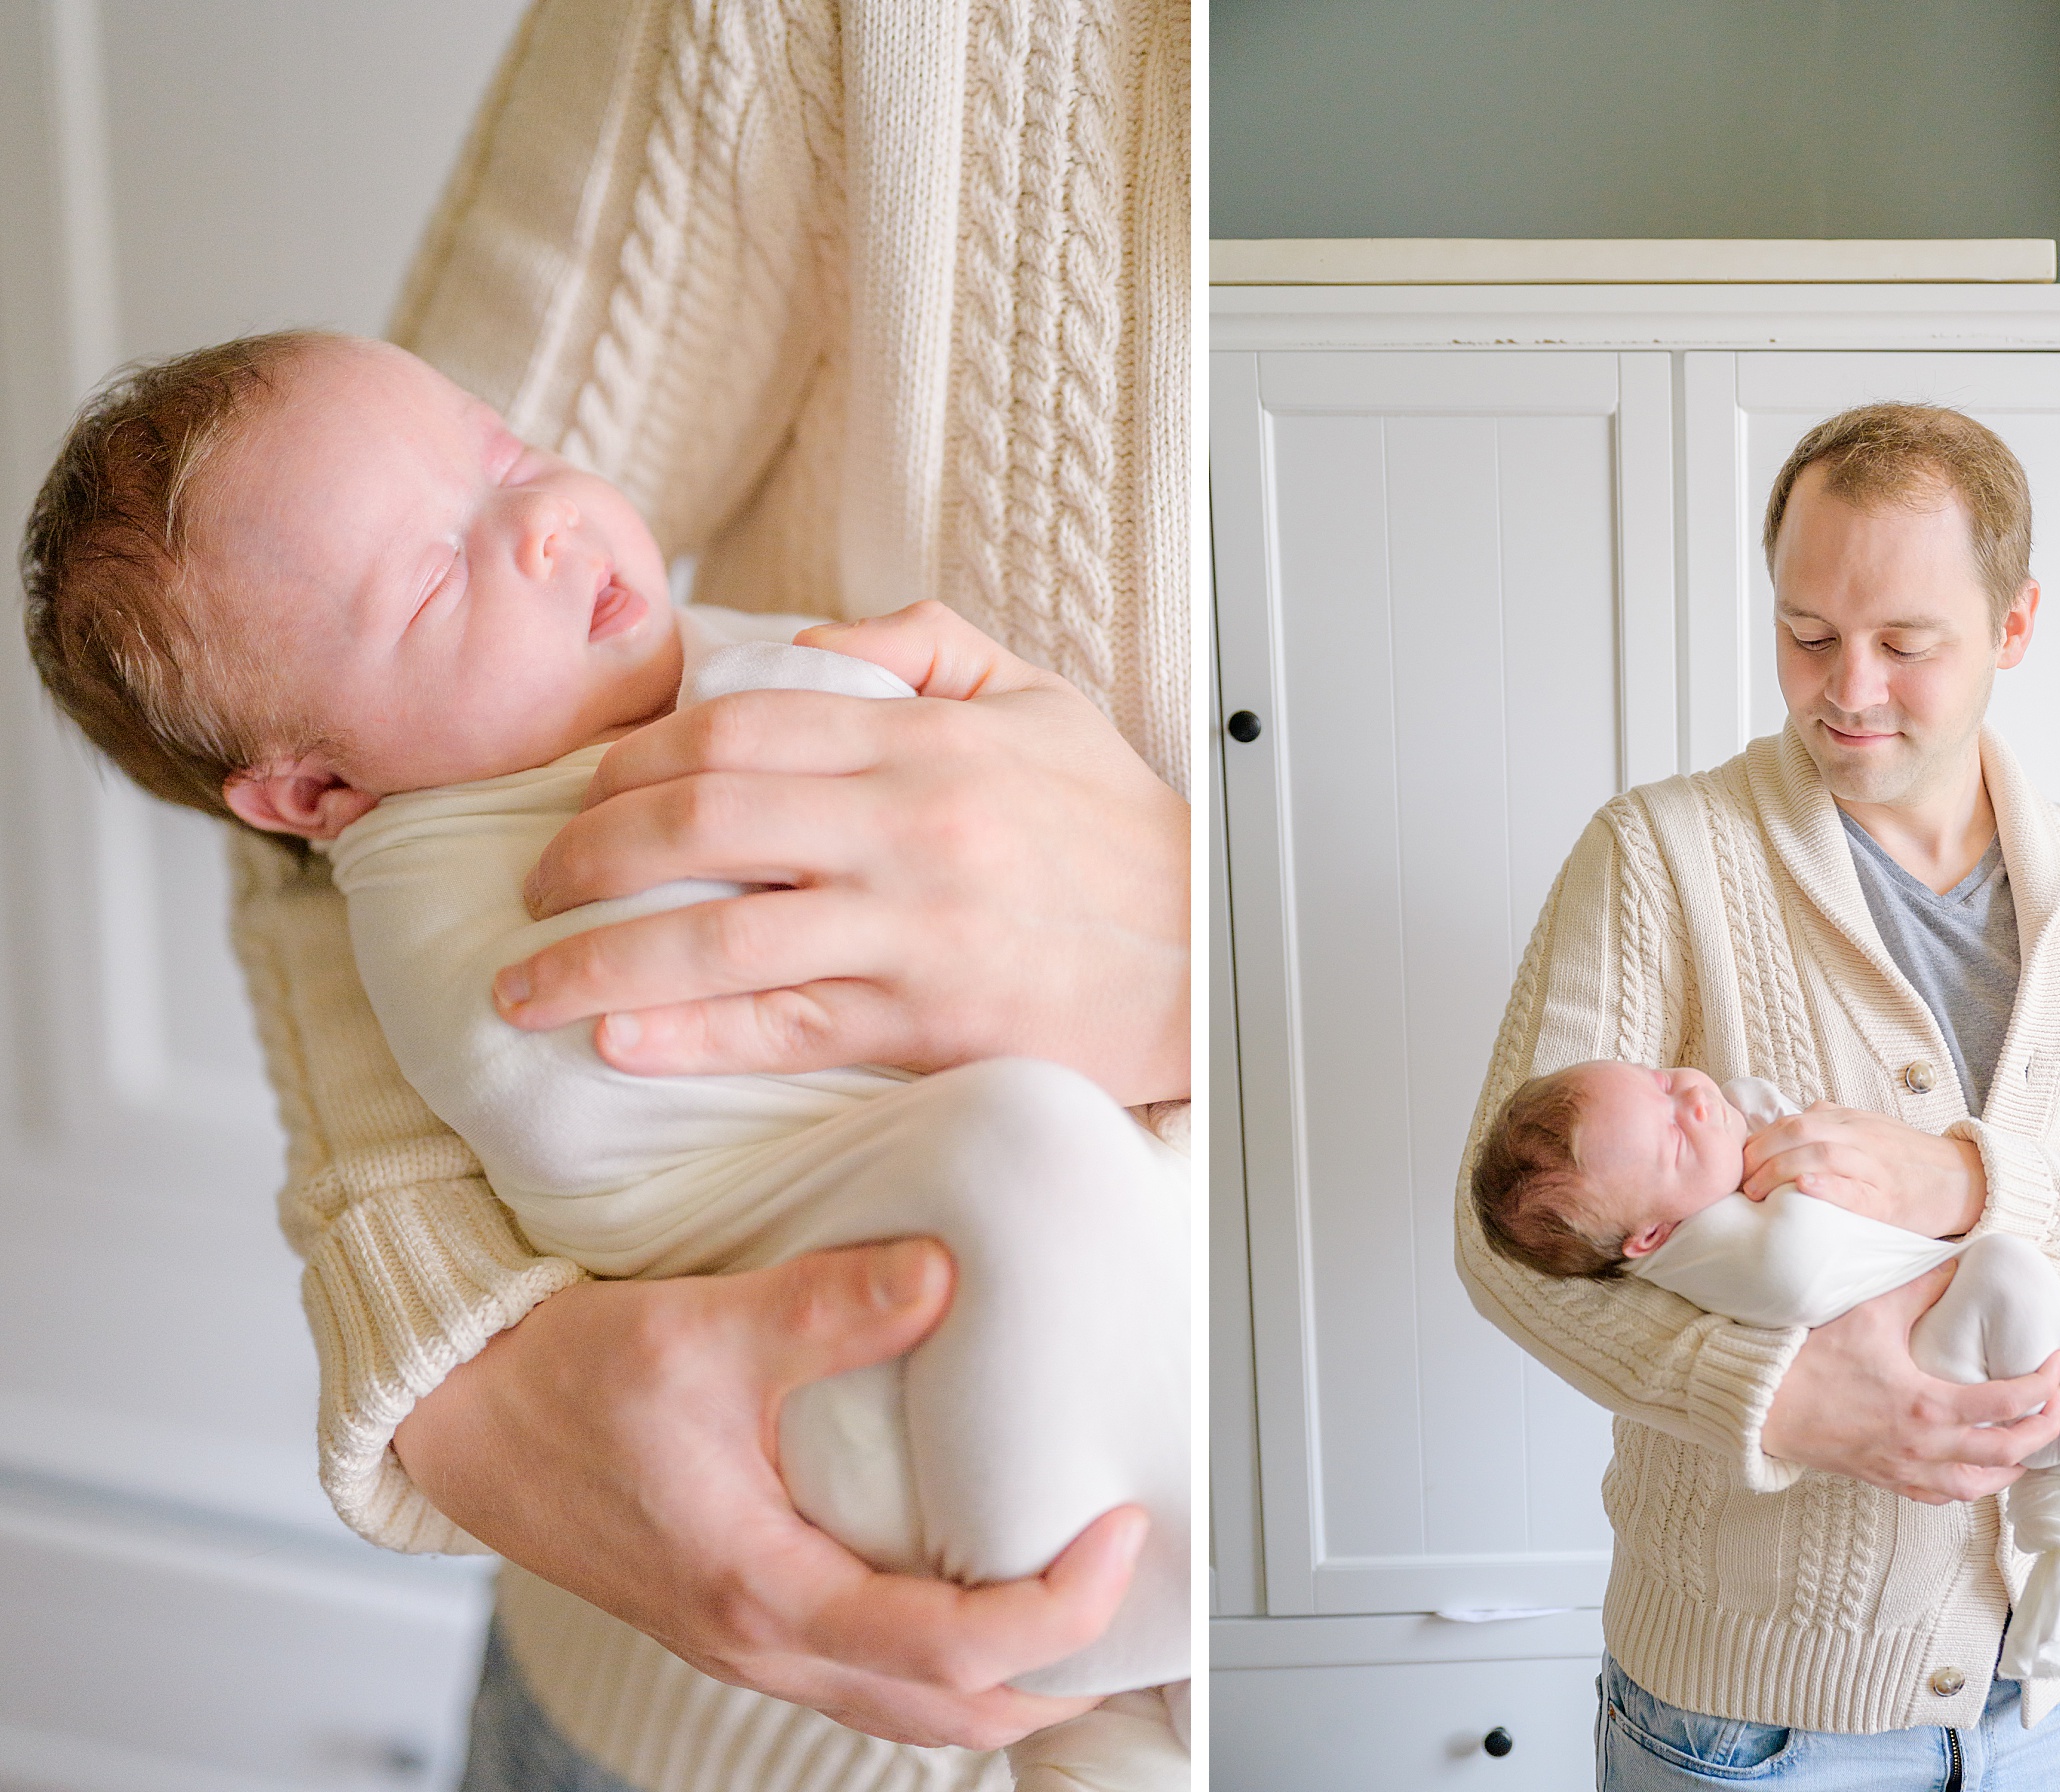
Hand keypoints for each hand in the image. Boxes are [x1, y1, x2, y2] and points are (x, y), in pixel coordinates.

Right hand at [391, 1239, 1144, 1748]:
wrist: (463, 1420)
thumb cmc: (564, 1382)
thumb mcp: (699, 1329)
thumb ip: (826, 1305)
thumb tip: (944, 1272)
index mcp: (760, 1588)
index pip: (951, 1647)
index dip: (1059, 1606)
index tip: (1123, 1532)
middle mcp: (761, 1640)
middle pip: (946, 1716)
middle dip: (1059, 1678)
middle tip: (1138, 1606)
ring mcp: (748, 1643)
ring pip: (906, 1713)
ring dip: (1003, 1683)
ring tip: (1080, 1620)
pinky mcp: (739, 1619)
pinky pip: (864, 1681)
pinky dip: (940, 1667)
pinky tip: (971, 1603)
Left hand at [493, 602, 1189, 1105]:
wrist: (1212, 957)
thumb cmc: (1123, 837)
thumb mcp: (1043, 701)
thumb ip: (924, 646)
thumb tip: (803, 640)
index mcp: (925, 740)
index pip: (738, 725)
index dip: (633, 756)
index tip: (580, 791)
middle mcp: (908, 826)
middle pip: (701, 820)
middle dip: (587, 852)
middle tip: (531, 886)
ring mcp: (913, 928)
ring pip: (719, 934)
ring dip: (598, 959)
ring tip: (524, 989)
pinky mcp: (928, 1022)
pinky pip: (783, 1028)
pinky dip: (689, 1035)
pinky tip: (617, 1041)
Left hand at [1742, 1102, 1986, 1236]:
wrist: (1966, 1179)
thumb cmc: (1909, 1159)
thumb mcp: (1868, 1129)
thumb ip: (1830, 1123)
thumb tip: (1787, 1123)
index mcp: (1850, 1122)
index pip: (1792, 1120)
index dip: (1758, 1140)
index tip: (1738, 1161)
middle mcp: (1859, 1137)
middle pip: (1799, 1131)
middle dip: (1761, 1153)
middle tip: (1740, 1181)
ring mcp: (1875, 1167)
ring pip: (1821, 1154)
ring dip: (1780, 1171)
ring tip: (1757, 1192)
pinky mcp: (1889, 1200)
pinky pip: (1856, 1191)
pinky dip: (1828, 1188)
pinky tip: (1805, 1190)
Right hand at [1757, 1264, 2059, 1502]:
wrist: (1766, 1406)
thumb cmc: (1812, 1361)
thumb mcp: (1871, 1313)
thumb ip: (1920, 1288)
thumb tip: (1956, 1263)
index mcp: (1928, 1406)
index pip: (2010, 1402)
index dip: (2044, 1383)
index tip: (2054, 1363)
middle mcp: (1925, 1447)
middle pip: (2010, 1451)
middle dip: (2046, 1429)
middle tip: (2057, 1405)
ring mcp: (1907, 1470)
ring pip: (1982, 1485)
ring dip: (2014, 1466)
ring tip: (2027, 1445)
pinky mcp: (1888, 1480)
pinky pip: (1943, 1497)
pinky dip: (1970, 1485)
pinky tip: (1974, 1471)